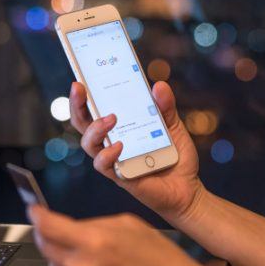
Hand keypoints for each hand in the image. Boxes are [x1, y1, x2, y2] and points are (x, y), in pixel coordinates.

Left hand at [28, 206, 211, 265]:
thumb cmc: (160, 259)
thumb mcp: (129, 225)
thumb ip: (93, 225)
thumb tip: (68, 228)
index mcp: (95, 243)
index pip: (48, 226)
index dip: (37, 216)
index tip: (34, 210)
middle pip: (45, 248)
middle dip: (47, 235)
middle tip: (56, 232)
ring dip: (61, 260)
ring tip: (88, 259)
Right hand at [69, 81, 203, 223]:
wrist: (187, 187)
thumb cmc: (175, 156)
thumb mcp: (173, 125)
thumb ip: (165, 106)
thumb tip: (158, 86)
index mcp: (119, 127)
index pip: (94, 109)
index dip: (82, 95)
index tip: (80, 78)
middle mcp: (110, 142)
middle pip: (82, 123)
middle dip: (77, 105)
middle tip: (80, 88)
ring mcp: (113, 159)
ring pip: (88, 143)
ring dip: (95, 128)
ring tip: (111, 118)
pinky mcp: (120, 176)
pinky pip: (104, 165)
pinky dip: (108, 154)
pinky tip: (120, 146)